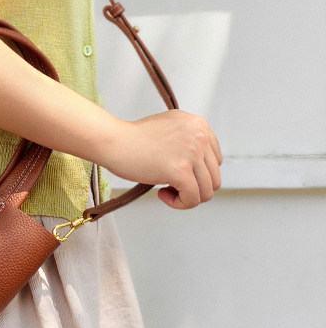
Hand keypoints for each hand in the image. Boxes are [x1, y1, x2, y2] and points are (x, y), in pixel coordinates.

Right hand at [99, 110, 222, 208]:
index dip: (196, 173)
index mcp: (198, 124)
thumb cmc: (132, 138)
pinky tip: (162, 194)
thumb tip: (197, 166)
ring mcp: (192, 153)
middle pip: (213, 177)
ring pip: (206, 191)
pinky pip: (192, 199)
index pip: (215, 160)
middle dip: (192, 187)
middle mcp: (200, 136)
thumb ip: (187, 141)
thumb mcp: (170, 128)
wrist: (113, 140)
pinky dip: (179, 203)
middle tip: (170, 185)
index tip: (177, 174)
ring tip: (165, 190)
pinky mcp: (181, 170)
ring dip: (186, 196)